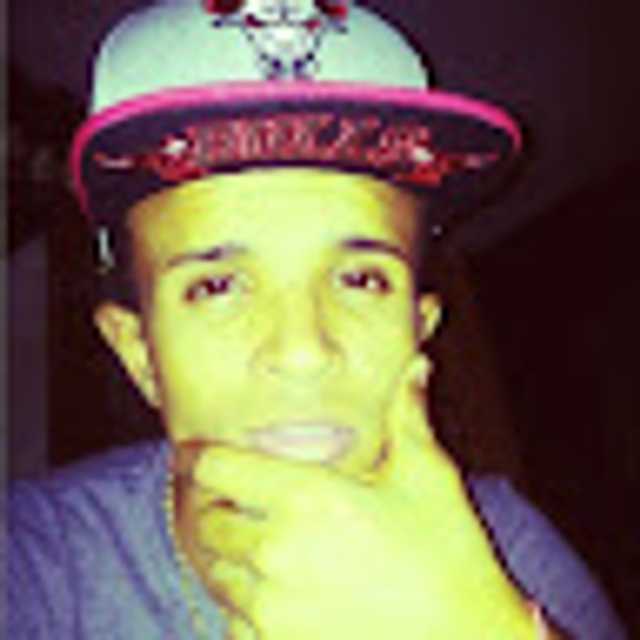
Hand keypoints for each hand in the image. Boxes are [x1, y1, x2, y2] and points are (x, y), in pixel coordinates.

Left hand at [191, 355, 536, 639]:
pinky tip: (276, 591)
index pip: (216, 469)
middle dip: (218, 507)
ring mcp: (272, 607)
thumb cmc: (448, 552)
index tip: (195, 452)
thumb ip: (408, 416)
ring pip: (216, 572)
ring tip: (256, 543)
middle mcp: (277, 551)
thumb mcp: (428, 475)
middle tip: (237, 500)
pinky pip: (233, 621)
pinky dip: (243, 603)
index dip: (199, 455)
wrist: (467, 639)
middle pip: (208, 522)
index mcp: (306, 498)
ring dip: (228, 555)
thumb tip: (417, 365)